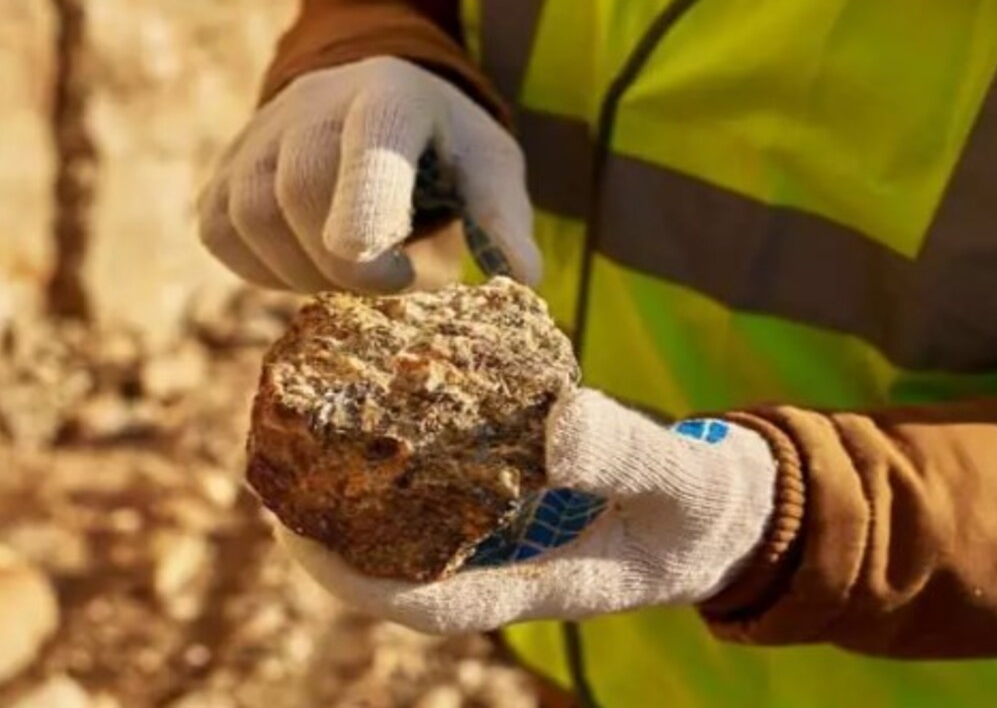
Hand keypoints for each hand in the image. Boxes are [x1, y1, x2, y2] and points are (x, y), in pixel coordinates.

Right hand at [197, 56, 540, 292]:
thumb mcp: (487, 167)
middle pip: (302, 189)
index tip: (373, 260)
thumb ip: (502, 216)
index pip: (370, 143)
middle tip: (392, 282)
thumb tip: (526, 279)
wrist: (367, 108)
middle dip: (346, 264)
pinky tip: (307, 264)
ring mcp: (258, 134)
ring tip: (351, 272)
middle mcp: (314, 102)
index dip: (365, 202)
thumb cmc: (440, 149)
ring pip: (251, 216)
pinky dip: (263, 269)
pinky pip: (220, 233)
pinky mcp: (223, 171)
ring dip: (303, 272)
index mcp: (392, 95)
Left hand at [274, 389, 777, 633]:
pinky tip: (381, 395)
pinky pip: (445, 478)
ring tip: (301, 429)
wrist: (726, 509)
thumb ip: (626, 454)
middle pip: (396, 562)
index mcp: (537, 584)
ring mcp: (506, 532)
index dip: (356, 579)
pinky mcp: (513, 493)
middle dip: (328, 528)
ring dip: (356, 486)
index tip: (295, 538)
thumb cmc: (703, 509)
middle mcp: (506, 563)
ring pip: (412, 522)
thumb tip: (555, 422)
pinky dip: (408, 445)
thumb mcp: (679, 481)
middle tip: (270, 469)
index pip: (427, 600)